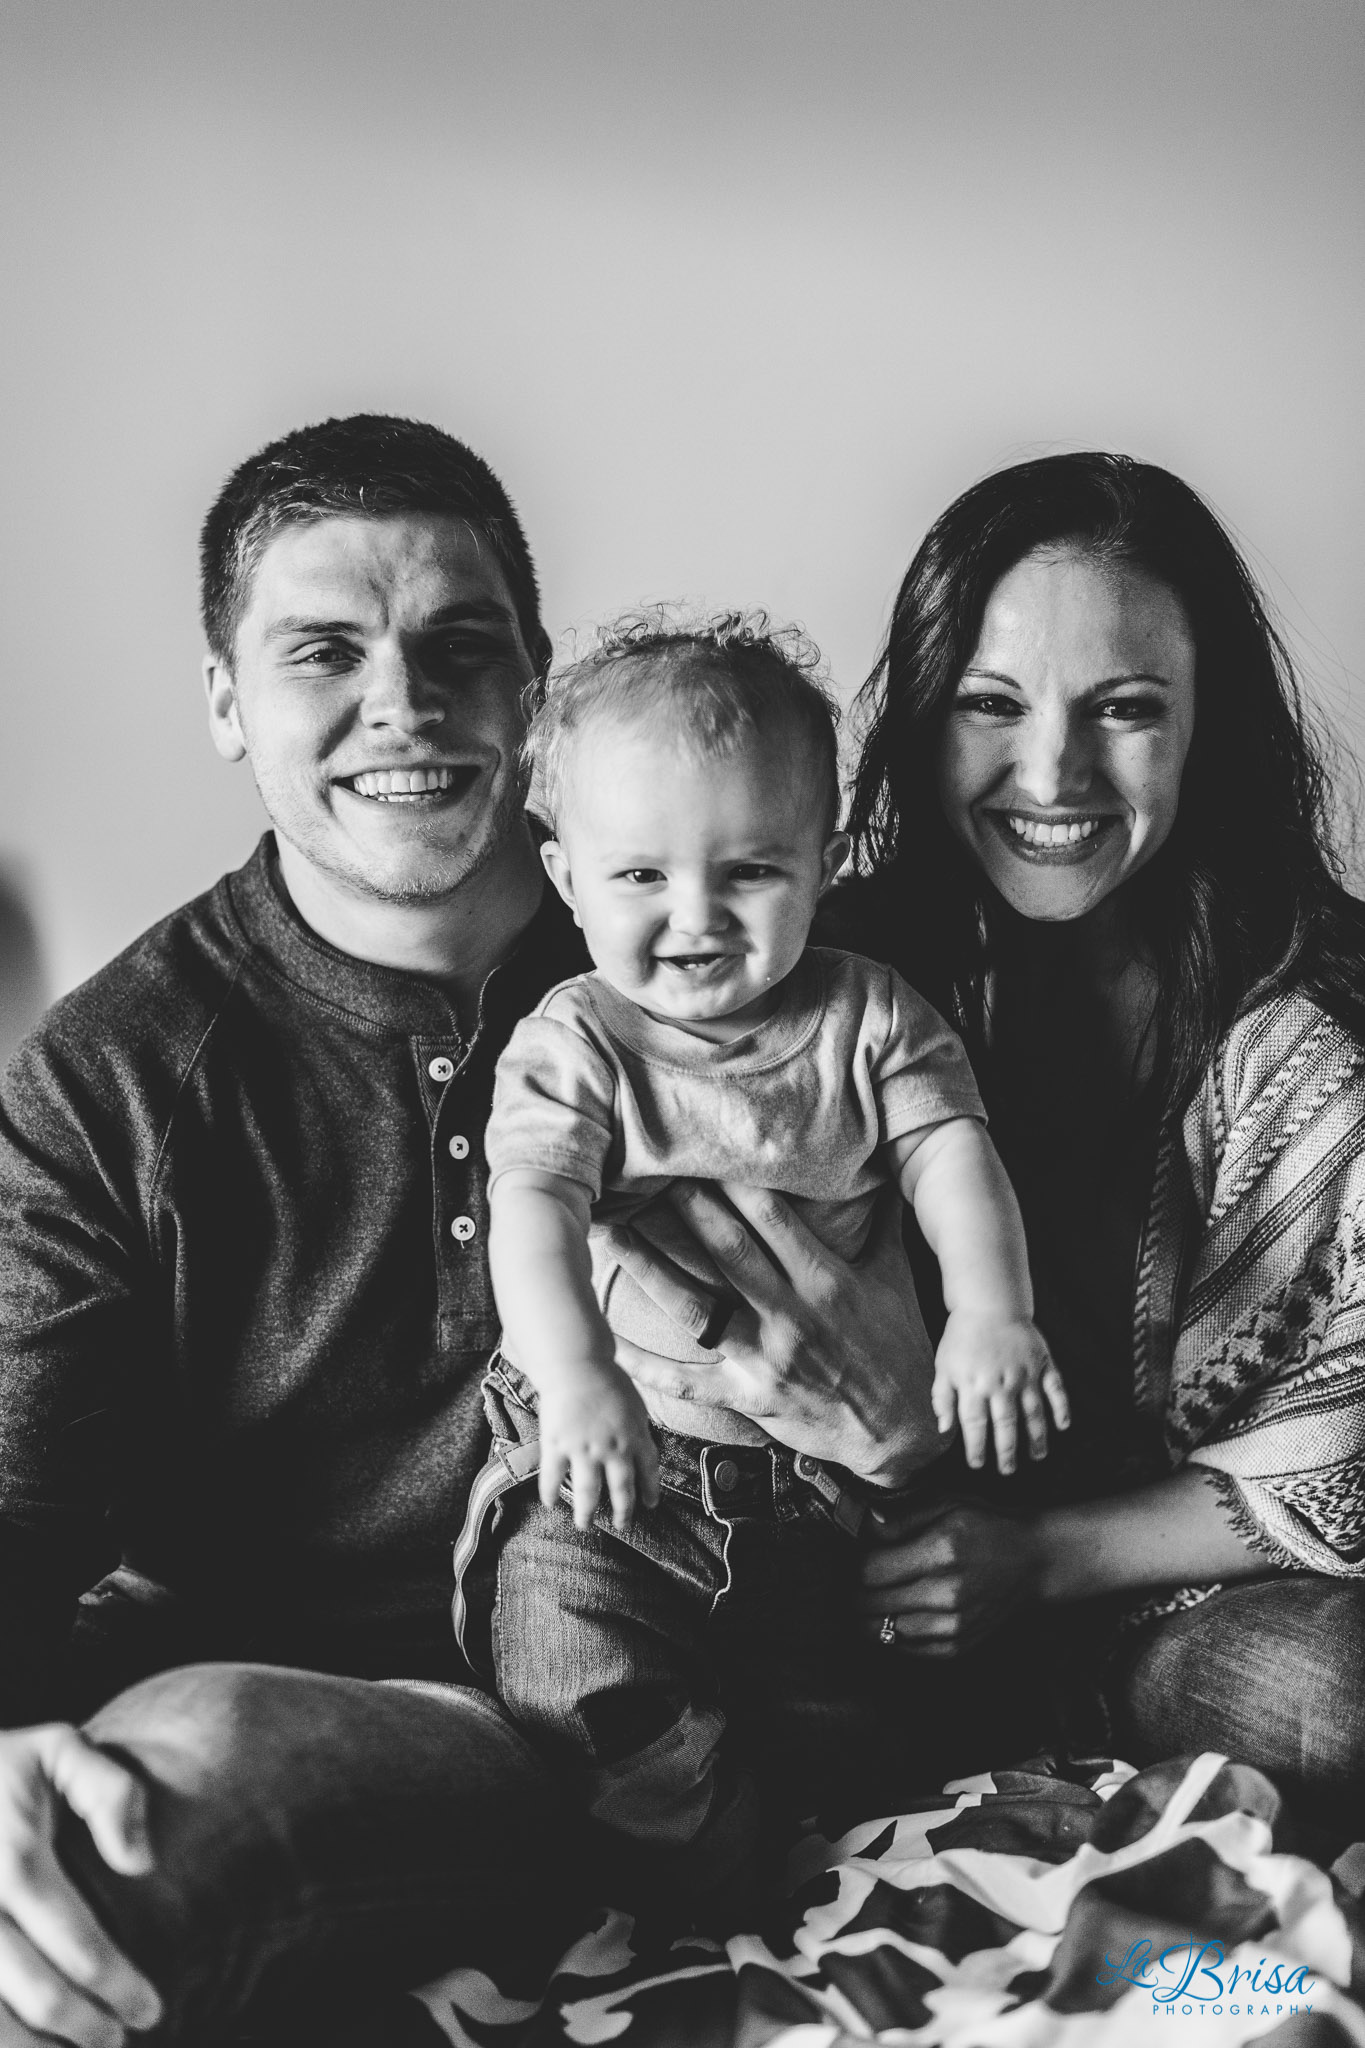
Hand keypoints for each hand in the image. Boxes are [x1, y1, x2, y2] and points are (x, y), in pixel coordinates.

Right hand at [0, 1723, 161, 2045]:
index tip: (150, 2010)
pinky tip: (27, 2046)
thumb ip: (109, 1791)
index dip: (116, 1985)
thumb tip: (140, 1863)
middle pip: (35, 1992)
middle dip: (84, 2028)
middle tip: (117, 2042)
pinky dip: (2, 2036)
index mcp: (13, 1858)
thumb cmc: (5, 1770)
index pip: (75, 1940)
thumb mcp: (59, 1750)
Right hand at [537, 1363, 661, 1531]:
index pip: (649, 1470)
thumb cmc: (606, 1377)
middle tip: (622, 1525)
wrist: (576, 1364)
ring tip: (584, 1525)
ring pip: (588, 1492)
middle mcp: (612, 1448)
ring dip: (587, 1513)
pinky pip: (553, 1477)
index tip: (650, 1504)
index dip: (650, 1490)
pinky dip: (550, 1493)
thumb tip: (643, 1447)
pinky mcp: (557, 1445)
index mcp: (635, 1436)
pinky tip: (550, 1503)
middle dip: (623, 1512)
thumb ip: (639, 1428)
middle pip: (621, 1489)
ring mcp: (584, 1449)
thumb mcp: (635, 1403)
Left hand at [605, 1182, 941, 1487]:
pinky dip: (647, 1366)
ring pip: (696, 1308)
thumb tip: (886, 1169)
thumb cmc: (900, 1348)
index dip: (735, 1184)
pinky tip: (608, 1344)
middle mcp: (792, 1316)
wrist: (901, 1433)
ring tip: (611, 1238)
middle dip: (685, 1212)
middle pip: (728, 1254)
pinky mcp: (749, 1398)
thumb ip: (884, 1223)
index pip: (773, 1220)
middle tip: (644, 1177)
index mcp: (827, 1281)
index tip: (703, 1153)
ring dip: (649, 1271)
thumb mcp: (897, 1279)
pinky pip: (688, 1381)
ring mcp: (767, 1359)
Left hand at [860, 1498, 1040, 1655]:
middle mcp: (946, 1593)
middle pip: (871, 1604)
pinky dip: (892, 1634)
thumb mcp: (947, 1505)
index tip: (851, 1559)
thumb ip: (901, 1518)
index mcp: (940, 1552)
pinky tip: (891, 1616)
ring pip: (884, 1631)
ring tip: (863, 1601)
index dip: (852, 1566)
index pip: (870, 1571)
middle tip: (848, 1582)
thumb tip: (861, 1524)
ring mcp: (954, 1625)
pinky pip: (907, 1647)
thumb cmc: (986, 1526)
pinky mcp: (958, 1646)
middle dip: (852, 1593)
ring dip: (867, 1617)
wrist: (1033, 1562)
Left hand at [931, 1312, 1069, 1473]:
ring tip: (1037, 1456)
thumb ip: (943, 1398)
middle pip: (1006, 1425)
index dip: (976, 1448)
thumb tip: (944, 1430)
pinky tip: (1063, 1426)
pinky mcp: (1042, 1363)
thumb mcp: (944, 1366)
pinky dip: (1062, 1408)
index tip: (977, 1464)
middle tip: (1008, 1470)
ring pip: (1033, 1413)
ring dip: (1036, 1438)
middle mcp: (1001, 1384)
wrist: (988, 1303)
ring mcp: (1025, 1374)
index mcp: (974, 1385)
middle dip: (1007, 1451)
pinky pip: (1056, 1389)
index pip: (975, 1426)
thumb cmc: (962, 1337)